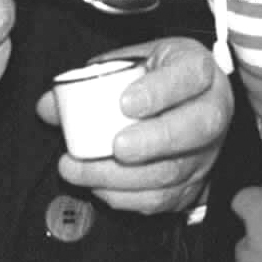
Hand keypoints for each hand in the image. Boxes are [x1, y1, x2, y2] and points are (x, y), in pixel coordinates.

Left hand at [37, 36, 231, 215]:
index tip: (125, 102)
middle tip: (115, 146)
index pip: (191, 75)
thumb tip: (49, 105)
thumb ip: (92, 79)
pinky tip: (99, 186)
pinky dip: (126, 197)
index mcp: (199, 69)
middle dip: (153, 141)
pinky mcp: (194, 184)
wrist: (190, 102)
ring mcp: (206, 151)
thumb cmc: (160, 78)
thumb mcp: (134, 62)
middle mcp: (213, 109)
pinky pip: (163, 199)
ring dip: (123, 176)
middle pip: (196, 128)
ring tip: (80, 169)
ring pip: (175, 171)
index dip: (161, 91)